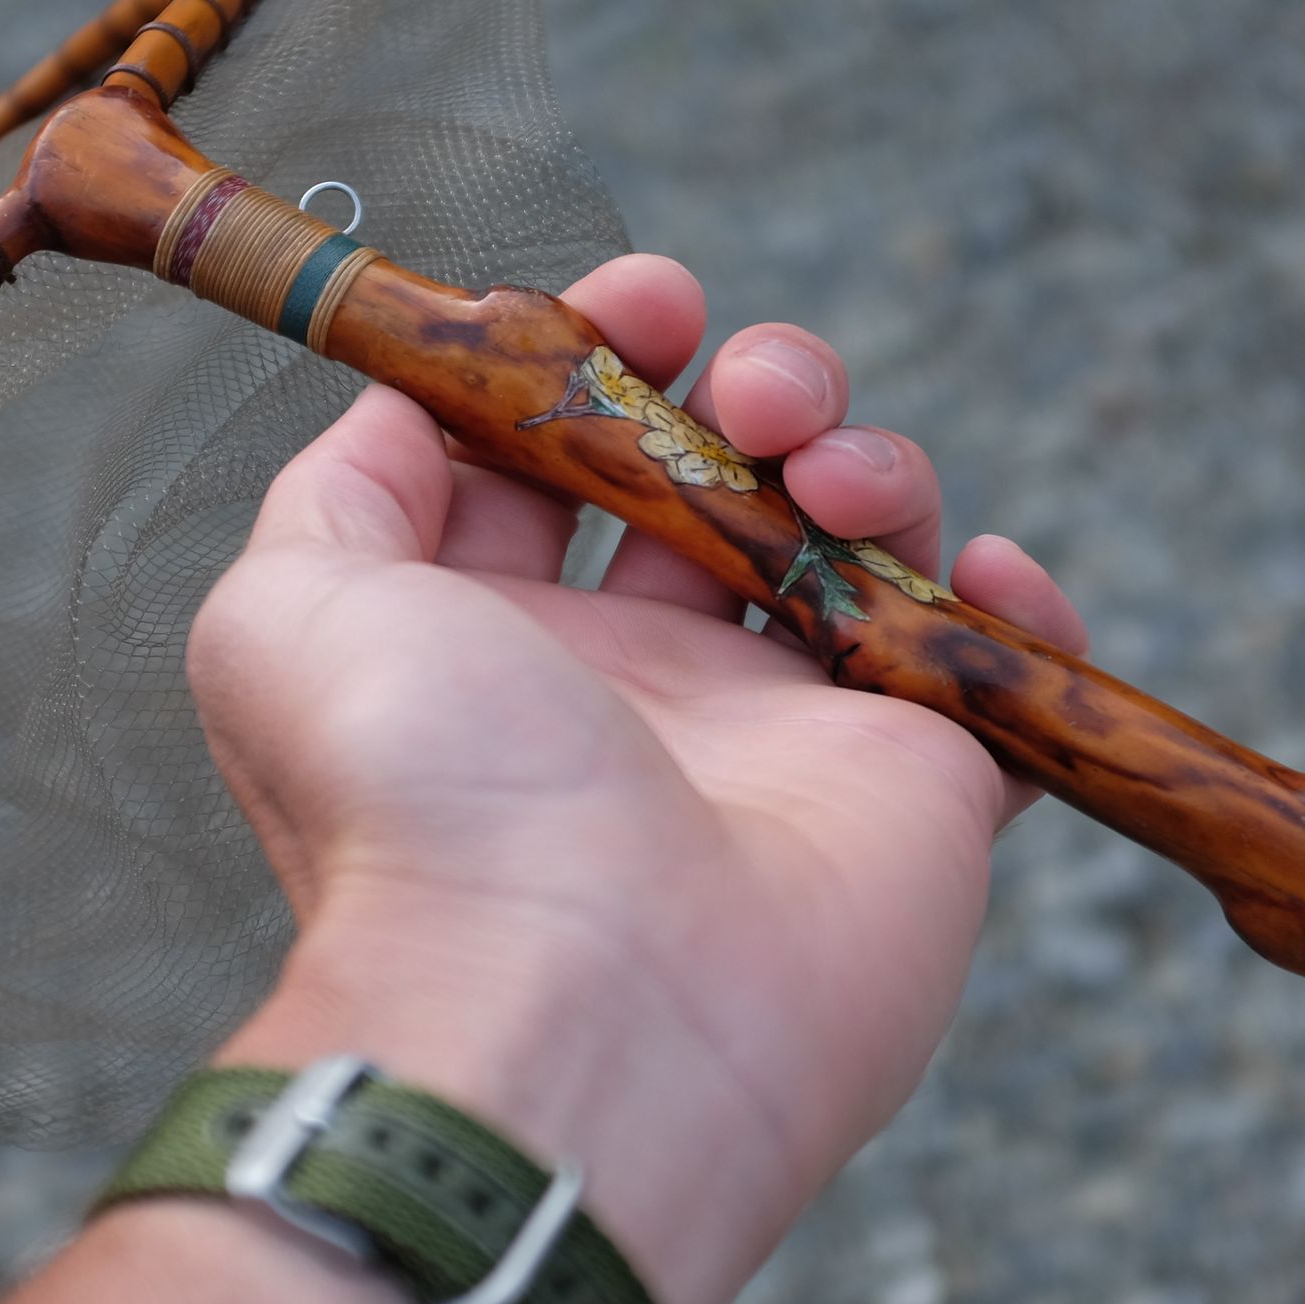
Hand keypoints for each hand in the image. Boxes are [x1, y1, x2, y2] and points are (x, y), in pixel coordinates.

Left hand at [188, 254, 1089, 1303]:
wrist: (583, 1003)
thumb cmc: (422, 807)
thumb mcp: (290, 614)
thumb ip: (338, 494)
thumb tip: (403, 406)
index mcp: (499, 639)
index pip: (570, 460)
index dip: (611, 354)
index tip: (647, 301)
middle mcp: (642, 688)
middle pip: (731, 481)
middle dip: (760, 387)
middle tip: (755, 394)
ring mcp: (785, 743)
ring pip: (866, 549)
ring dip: (874, 462)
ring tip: (837, 479)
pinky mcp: (917, 798)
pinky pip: (998, 683)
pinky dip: (1014, 609)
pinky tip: (978, 573)